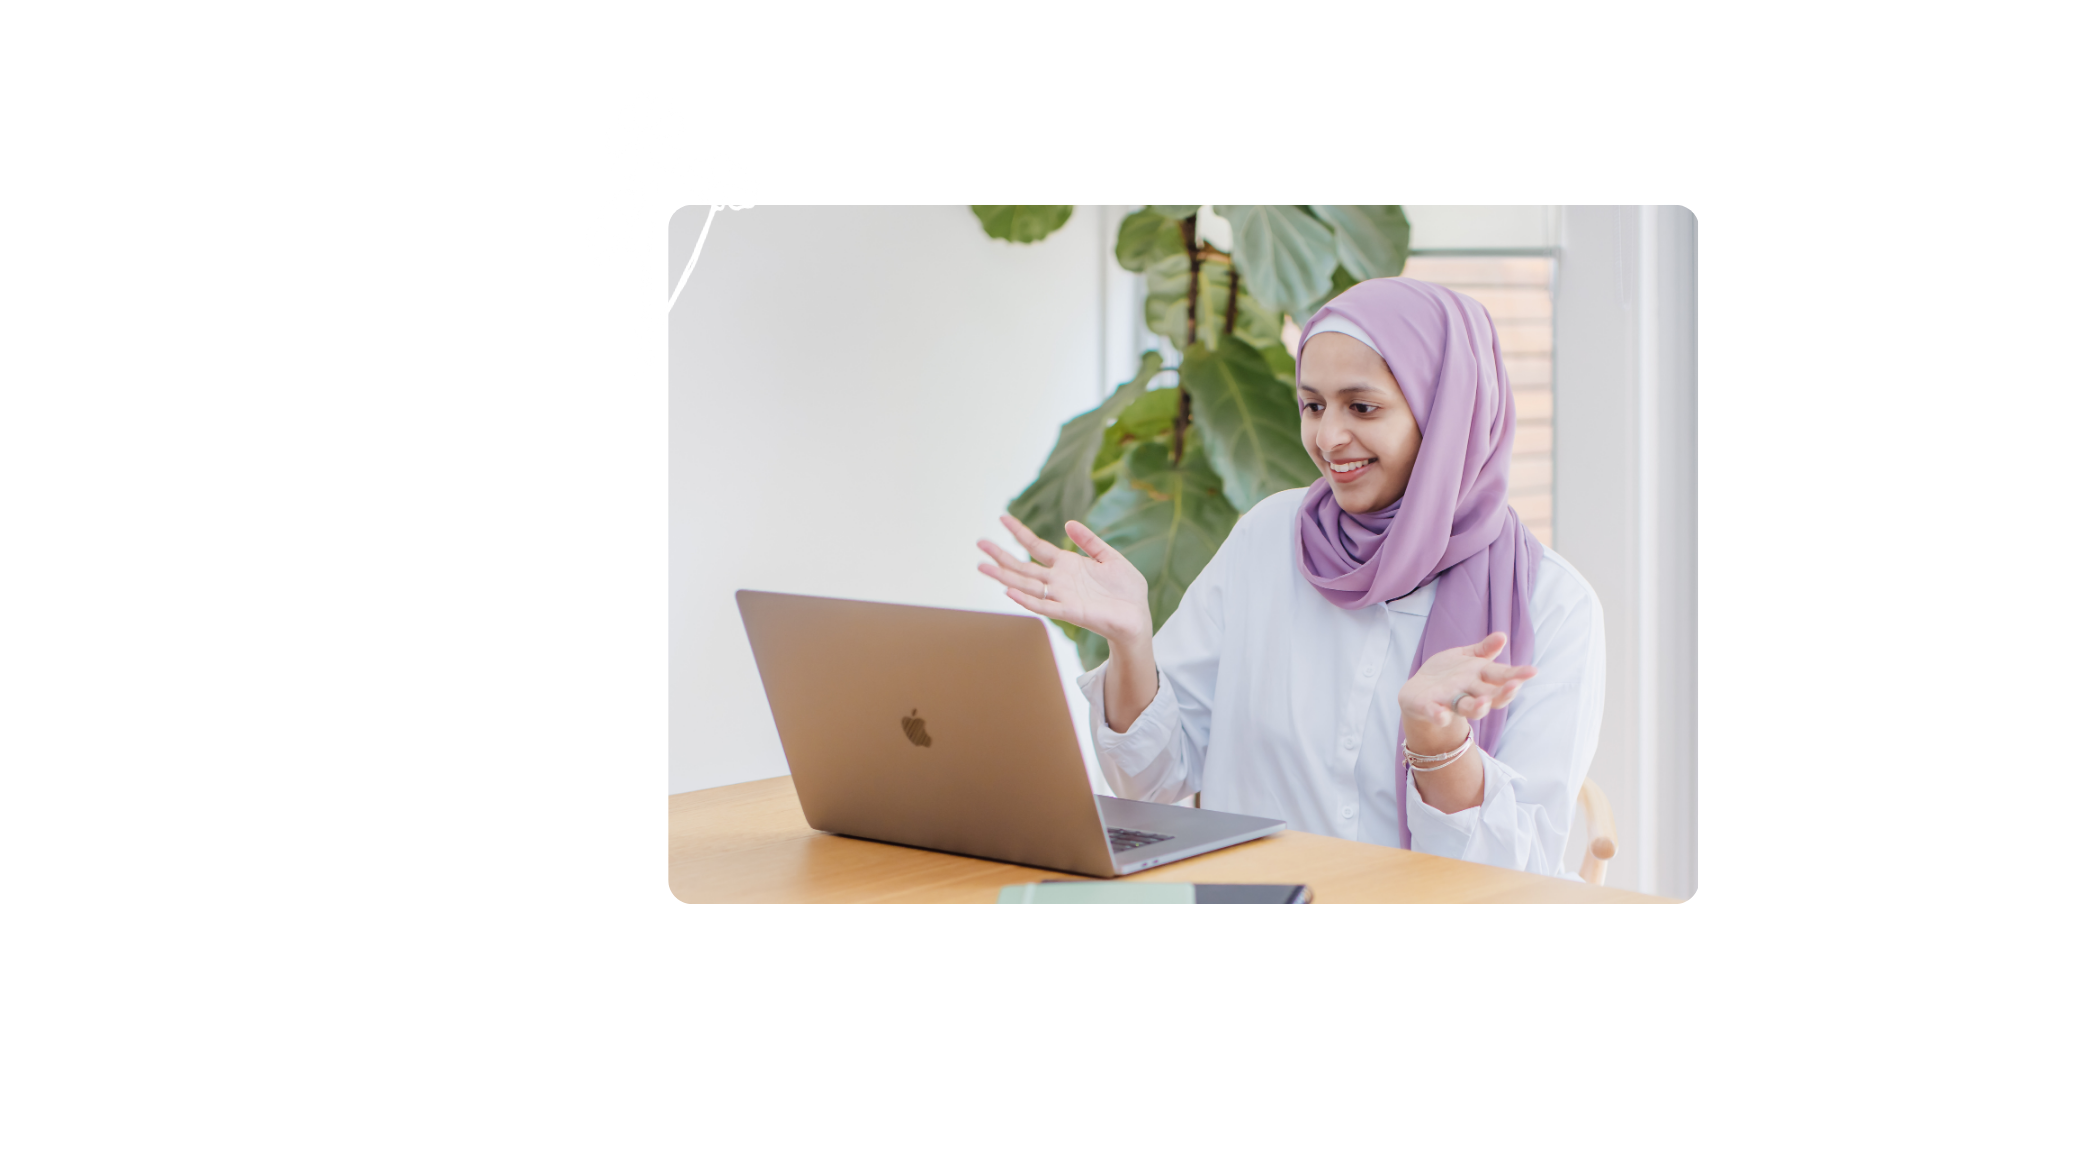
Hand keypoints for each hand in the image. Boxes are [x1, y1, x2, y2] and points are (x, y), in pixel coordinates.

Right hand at [978, 515, 1151, 645]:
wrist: (1138, 616)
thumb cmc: (1126, 590)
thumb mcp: (1110, 557)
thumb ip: (1089, 541)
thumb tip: (1068, 523)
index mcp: (1068, 565)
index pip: (1037, 546)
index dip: (1020, 532)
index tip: (1003, 518)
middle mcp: (1059, 580)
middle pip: (1022, 566)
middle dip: (1001, 555)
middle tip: (979, 542)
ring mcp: (1061, 596)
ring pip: (1026, 585)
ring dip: (1004, 577)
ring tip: (982, 566)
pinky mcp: (1070, 612)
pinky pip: (1044, 606)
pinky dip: (1026, 600)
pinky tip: (1009, 591)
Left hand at [1398, 632, 1536, 729]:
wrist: (1417, 692)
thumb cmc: (1447, 675)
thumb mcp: (1465, 658)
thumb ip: (1484, 650)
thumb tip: (1502, 636)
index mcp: (1478, 678)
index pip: (1501, 677)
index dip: (1517, 675)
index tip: (1533, 671)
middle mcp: (1468, 693)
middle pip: (1490, 696)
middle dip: (1502, 693)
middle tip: (1514, 686)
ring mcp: (1449, 702)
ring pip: (1468, 707)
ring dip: (1477, 706)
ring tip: (1483, 702)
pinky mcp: (1429, 708)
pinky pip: (1435, 713)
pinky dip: (1439, 715)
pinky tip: (1441, 715)